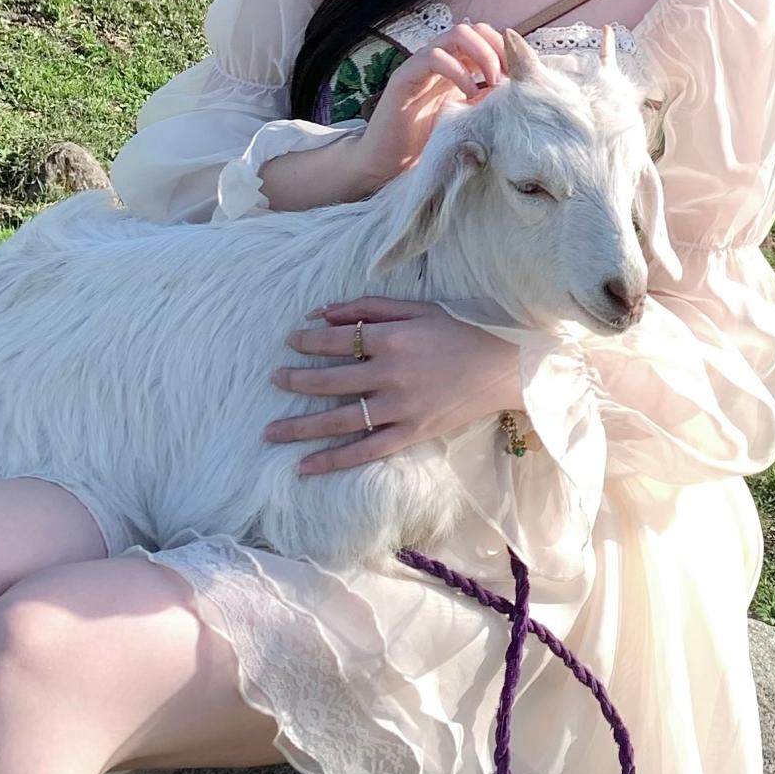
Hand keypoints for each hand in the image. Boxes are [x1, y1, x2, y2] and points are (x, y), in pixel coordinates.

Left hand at [263, 299, 527, 473]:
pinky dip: (334, 460)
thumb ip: (367, 307)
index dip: (308, 341)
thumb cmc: (459, 331)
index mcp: (393, 338)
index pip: (337, 341)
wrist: (504, 366)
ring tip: (270, 431)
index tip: (291, 341)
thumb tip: (320, 312)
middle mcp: (392, 373)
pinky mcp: (412, 432)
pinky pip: (365, 450)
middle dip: (295, 379)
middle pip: (330, 380)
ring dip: (301, 425)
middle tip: (274, 379)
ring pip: (340, 419)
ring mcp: (401, 407)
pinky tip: (304, 466)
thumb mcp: (417, 308)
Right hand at [356, 22, 507, 190]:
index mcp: (456, 66)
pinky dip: (459, 72)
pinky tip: (469, 96)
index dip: (506, 50)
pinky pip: (434, 58)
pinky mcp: (405, 76)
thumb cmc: (428, 143)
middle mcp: (440, 59)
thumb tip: (517, 90)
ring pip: (457, 34)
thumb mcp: (468, 118)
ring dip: (483, 54)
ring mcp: (421, 64)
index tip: (520, 76)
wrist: (388, 165)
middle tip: (507, 79)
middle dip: (498, 48)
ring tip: (493, 83)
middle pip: (475, 28)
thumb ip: (487, 101)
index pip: (486, 37)